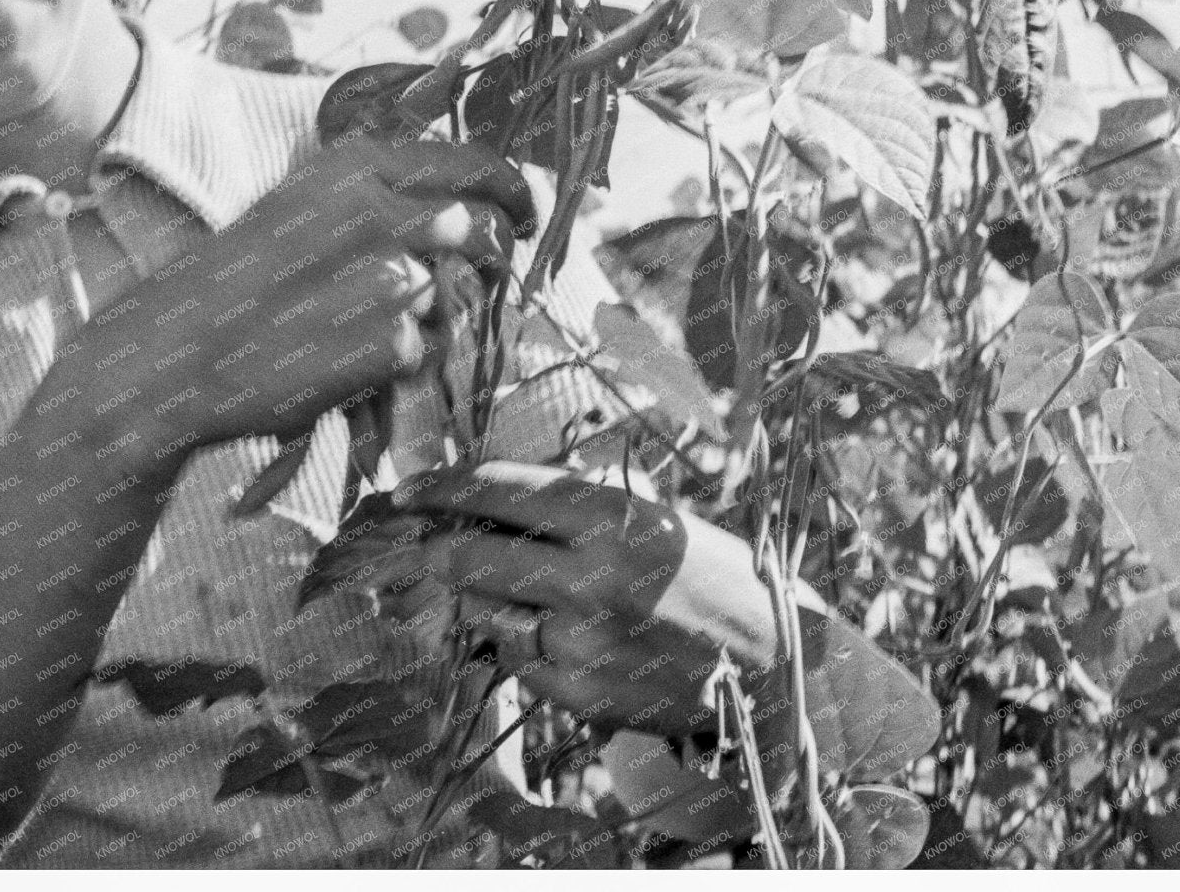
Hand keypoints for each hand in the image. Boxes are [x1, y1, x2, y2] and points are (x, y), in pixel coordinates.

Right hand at [161, 137, 535, 447]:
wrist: (171, 357)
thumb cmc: (235, 284)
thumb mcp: (298, 207)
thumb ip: (374, 194)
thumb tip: (462, 202)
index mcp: (350, 166)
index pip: (466, 162)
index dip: (510, 184)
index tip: (527, 208)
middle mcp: (375, 212)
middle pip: (481, 224)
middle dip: (499, 247)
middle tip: (502, 264)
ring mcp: (385, 280)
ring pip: (456, 293)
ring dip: (440, 309)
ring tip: (380, 319)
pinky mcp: (386, 345)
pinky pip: (429, 352)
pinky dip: (406, 361)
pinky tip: (354, 359)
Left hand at [387, 461, 782, 737]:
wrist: (771, 664)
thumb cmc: (713, 577)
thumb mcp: (653, 519)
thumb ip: (575, 510)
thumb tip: (486, 502)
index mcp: (614, 518)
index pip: (500, 490)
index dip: (442, 486)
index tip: (408, 488)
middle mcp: (591, 577)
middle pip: (470, 556)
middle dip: (439, 548)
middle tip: (426, 544)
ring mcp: (580, 641)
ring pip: (486, 611)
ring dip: (485, 598)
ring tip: (525, 592)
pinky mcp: (576, 692)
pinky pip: (518, 659)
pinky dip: (524, 643)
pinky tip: (564, 635)